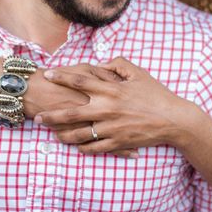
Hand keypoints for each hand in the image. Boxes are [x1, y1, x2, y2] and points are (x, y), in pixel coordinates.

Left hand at [35, 57, 190, 154]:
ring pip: (80, 134)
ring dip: (63, 135)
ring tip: (52, 134)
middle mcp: (107, 109)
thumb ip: (117, 64)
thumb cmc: (156, 94)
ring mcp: (112, 128)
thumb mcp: (138, 73)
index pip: (80, 81)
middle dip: (52, 114)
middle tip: (38, 116)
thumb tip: (101, 64)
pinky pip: (95, 147)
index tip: (48, 74)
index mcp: (111, 89)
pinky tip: (75, 145)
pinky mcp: (118, 142)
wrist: (173, 120)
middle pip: (72, 112)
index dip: (62, 76)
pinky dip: (83, 147)